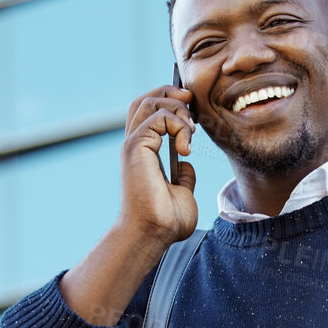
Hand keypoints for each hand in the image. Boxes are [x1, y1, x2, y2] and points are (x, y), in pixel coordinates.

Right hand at [118, 84, 199, 247]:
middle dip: (170, 93)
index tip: (193, 115)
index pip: (149, 112)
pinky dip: (177, 125)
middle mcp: (135, 145)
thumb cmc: (164, 221)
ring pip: (149, 102)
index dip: (171, 103)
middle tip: (192, 104)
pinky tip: (186, 147)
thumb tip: (187, 165)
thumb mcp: (182, 193)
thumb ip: (184, 177)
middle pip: (145, 99)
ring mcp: (133, 145)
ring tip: (190, 131)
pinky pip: (157, 118)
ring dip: (176, 109)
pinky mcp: (136, 148)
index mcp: (143, 153)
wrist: (153, 234)